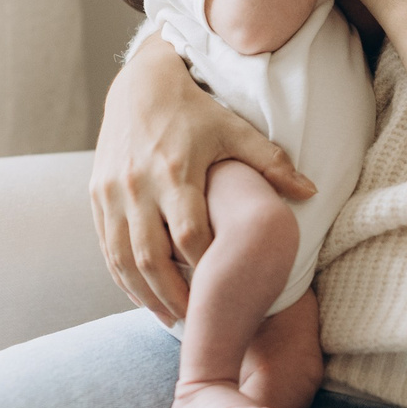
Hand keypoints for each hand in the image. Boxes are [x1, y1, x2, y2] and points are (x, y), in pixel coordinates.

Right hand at [90, 37, 315, 322]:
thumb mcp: (233, 129)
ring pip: (122, 260)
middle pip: (151, 259)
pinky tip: (140, 295)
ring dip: (143, 295)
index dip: (205, 268)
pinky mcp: (96, 194)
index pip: (189, 236)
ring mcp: (111, 193)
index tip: (223, 291)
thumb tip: (310, 192)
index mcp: (175, 172)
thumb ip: (270, 162)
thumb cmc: (194, 109)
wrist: (139, 84)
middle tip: (196, 323)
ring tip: (168, 318)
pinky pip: (106, 247)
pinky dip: (121, 277)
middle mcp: (137, 187)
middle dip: (172, 297)